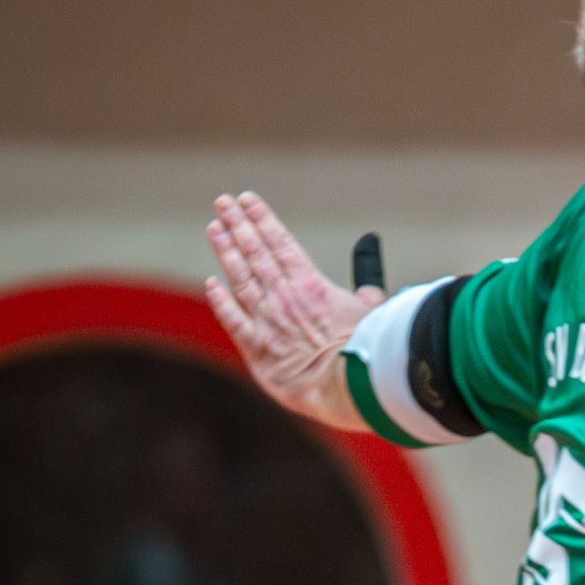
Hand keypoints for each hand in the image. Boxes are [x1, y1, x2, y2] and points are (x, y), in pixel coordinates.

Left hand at [204, 192, 382, 431]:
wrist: (346, 384)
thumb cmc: (366, 348)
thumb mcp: (372, 311)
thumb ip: (366, 291)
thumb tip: (370, 278)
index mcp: (312, 283)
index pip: (280, 242)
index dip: (262, 218)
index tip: (247, 199)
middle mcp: (284, 295)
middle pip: (255, 252)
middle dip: (237, 225)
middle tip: (222, 202)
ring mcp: (266, 320)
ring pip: (240, 278)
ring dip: (226, 252)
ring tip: (214, 228)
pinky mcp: (256, 347)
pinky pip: (233, 319)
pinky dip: (221, 300)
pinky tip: (212, 283)